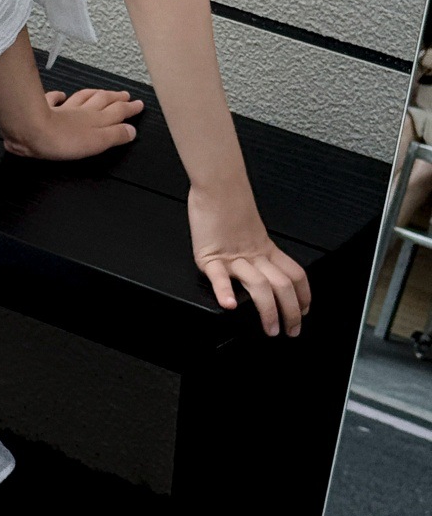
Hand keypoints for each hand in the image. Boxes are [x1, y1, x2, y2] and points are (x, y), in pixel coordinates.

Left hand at [3, 88, 143, 160]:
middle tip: (125, 95)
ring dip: (94, 94)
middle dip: (115, 98)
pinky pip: (54, 100)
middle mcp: (81, 112)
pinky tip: (61, 94)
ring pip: (82, 98)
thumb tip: (131, 131)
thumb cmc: (62, 139)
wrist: (31, 130)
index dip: (129, 108)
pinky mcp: (44, 110)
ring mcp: (63, 110)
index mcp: (96, 121)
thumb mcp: (96, 142)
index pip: (117, 112)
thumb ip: (115, 136)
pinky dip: (59, 96)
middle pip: (102, 101)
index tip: (138, 104)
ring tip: (101, 92)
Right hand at [187, 185, 310, 337]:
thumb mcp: (251, 228)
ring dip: (268, 310)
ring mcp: (233, 257)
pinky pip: (220, 276)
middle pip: (282, 285)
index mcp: (265, 249)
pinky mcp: (210, 256)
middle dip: (291, 312)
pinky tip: (229, 305)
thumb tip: (263, 265)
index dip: (304, 296)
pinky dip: (225, 292)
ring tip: (270, 328)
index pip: (295, 275)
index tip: (305, 311)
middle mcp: (253, 255)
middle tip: (290, 330)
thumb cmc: (228, 204)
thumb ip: (256, 246)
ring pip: (260, 285)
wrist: (216, 185)